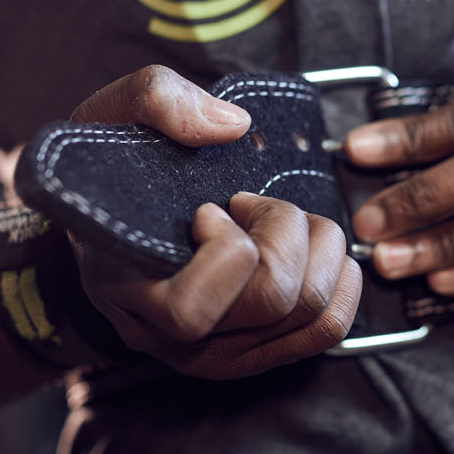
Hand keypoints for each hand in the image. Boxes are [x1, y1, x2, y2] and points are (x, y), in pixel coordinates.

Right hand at [65, 65, 361, 377]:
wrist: (112, 217)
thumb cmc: (112, 171)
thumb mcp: (112, 115)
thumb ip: (159, 99)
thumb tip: (231, 126)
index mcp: (125, 291)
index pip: (191, 310)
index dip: (223, 249)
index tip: (211, 207)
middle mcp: (171, 339)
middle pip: (271, 301)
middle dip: (284, 230)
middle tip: (253, 204)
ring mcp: (218, 354)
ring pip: (311, 312)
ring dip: (318, 248)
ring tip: (282, 221)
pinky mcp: (258, 353)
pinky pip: (329, 328)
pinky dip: (341, 280)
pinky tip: (316, 248)